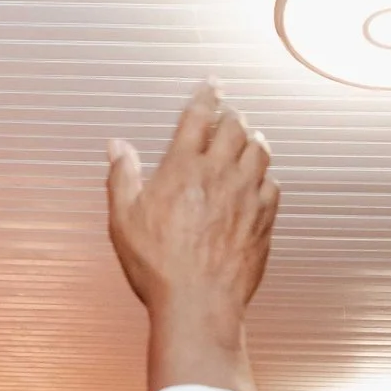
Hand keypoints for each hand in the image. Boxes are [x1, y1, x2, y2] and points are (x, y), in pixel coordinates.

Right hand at [107, 83, 278, 390]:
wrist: (199, 305)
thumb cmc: (158, 267)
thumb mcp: (124, 220)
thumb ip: (122, 176)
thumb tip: (117, 146)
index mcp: (183, 168)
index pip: (199, 116)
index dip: (206, 95)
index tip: (212, 85)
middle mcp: (220, 175)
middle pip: (235, 127)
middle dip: (232, 116)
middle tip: (229, 114)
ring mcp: (247, 198)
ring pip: (259, 152)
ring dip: (253, 139)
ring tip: (249, 137)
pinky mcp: (264, 221)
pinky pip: (274, 186)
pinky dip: (267, 177)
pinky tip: (262, 181)